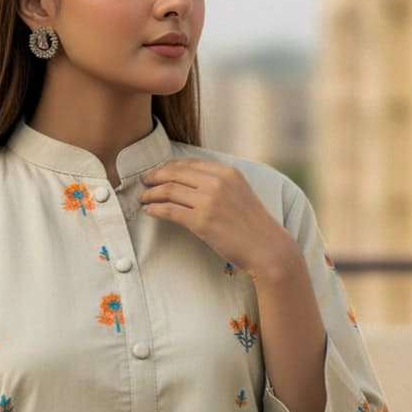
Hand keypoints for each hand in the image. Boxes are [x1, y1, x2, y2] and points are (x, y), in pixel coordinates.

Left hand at [138, 158, 300, 283]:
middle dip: (155, 176)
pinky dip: (155, 209)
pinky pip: (170, 211)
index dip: (168, 166)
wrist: (267, 248)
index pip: (189, 163)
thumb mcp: (240, 193)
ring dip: (151, 194)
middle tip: (144, 182)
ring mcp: (209, 201)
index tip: (158, 173)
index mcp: (227, 172)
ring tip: (143, 198)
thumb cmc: (253, 226)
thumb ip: (220, 184)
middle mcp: (218, 182)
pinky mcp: (201, 222)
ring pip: (169, 190)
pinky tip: (148, 211)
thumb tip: (192, 183)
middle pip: (175, 173)